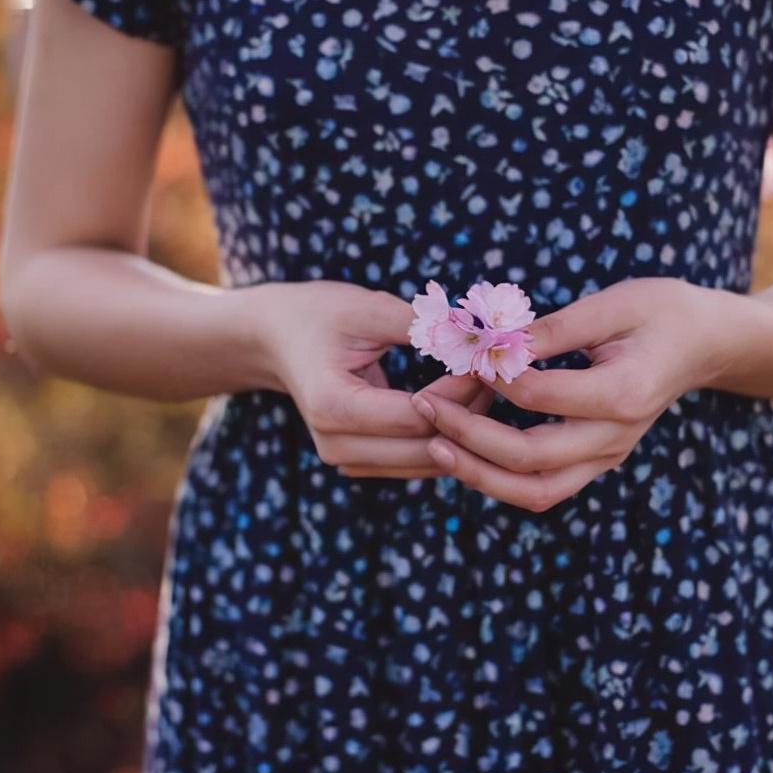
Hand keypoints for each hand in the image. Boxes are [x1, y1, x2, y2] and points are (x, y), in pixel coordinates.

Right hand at [256, 281, 494, 478]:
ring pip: (429, 463)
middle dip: (470, 413)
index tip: (488, 359)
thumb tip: (479, 336)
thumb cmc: (319, 315)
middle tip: (498, 373)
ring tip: (485, 384)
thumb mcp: (366, 308)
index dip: (462, 390)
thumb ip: (421, 326)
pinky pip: (418, 462)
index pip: (419, 415)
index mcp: (333, 406)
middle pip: (428, 448)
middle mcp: (337, 446)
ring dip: (464, 430)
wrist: (275, 339)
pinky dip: (447, 438)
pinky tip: (465, 403)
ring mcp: (347, 462)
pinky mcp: (360, 464)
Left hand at [408, 277, 734, 510]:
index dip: (490, 375)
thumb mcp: (612, 304)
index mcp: (622, 394)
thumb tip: (495, 341)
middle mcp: (615, 437)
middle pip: (530, 458)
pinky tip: (465, 452)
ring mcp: (608, 456)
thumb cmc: (661, 311)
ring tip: (433, 444)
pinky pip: (544, 488)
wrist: (706, 343)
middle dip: (468, 435)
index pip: (538, 395)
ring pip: (535, 491)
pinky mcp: (598, 462)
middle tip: (424, 404)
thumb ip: (554, 328)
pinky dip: (500, 478)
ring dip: (478, 473)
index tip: (458, 351)